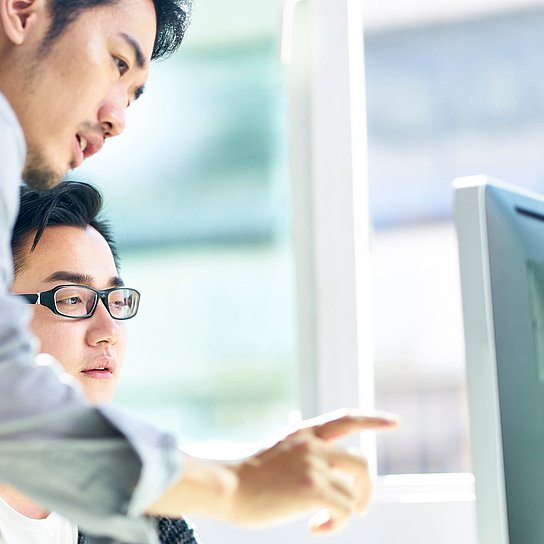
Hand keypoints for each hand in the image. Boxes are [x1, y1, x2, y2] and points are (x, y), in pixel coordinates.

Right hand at [226, 410, 398, 532]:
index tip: (395, 423)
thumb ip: (306, 455)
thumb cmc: (247, 478)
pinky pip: (344, 510)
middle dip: (366, 488)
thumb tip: (336, 479)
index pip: (346, 418)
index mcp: (303, 432)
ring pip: (353, 491)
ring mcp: (314, 464)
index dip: (373, 420)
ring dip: (344, 512)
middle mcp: (312, 443)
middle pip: (361, 462)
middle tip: (359, 508)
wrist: (226, 486)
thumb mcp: (279, 453)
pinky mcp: (313, 488)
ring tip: (322, 521)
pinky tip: (314, 529)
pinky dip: (335, 524)